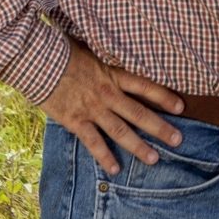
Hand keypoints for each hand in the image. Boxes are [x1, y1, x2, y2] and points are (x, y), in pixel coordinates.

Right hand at [39, 42, 184, 174]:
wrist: (36, 60)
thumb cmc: (62, 50)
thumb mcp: (91, 49)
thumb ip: (106, 57)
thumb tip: (118, 52)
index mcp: (113, 74)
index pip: (145, 86)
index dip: (164, 96)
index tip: (181, 107)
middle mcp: (107, 93)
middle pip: (139, 113)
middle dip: (160, 127)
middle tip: (178, 140)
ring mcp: (92, 109)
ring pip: (121, 131)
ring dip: (138, 146)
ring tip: (154, 159)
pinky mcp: (75, 120)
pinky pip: (93, 142)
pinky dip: (104, 156)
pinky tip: (114, 170)